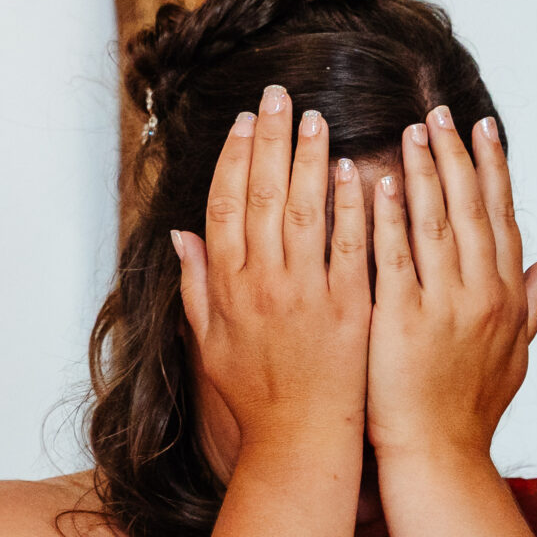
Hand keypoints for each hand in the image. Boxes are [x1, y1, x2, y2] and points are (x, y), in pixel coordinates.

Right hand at [173, 86, 371, 461]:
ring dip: (309, 158)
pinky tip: (356, 170)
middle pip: (260, 194)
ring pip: (303, 210)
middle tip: (280, 95)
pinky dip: (351, 206)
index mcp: (227, 287)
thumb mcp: (209, 342)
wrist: (299, 441)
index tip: (245, 120)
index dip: (233, 157)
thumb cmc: (255, 396)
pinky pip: (350, 246)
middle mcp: (261, 284)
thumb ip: (195, 285)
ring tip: (316, 117)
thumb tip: (181, 236)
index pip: (225, 205)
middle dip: (270, 139)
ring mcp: (305, 294)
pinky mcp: (348, 308)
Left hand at [367, 107, 536, 462]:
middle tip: (438, 112)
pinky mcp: (405, 324)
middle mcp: (483, 297)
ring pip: (435, 225)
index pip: (502, 219)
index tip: (482, 129)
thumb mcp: (516, 354)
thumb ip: (536, 303)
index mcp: (507, 299)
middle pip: (471, 211)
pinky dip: (388, 219)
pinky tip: (377, 183)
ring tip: (410, 132)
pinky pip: (396, 260)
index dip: (493, 171)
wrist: (440, 458)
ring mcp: (446, 309)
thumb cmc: (471, 409)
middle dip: (455, 157)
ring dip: (423, 174)